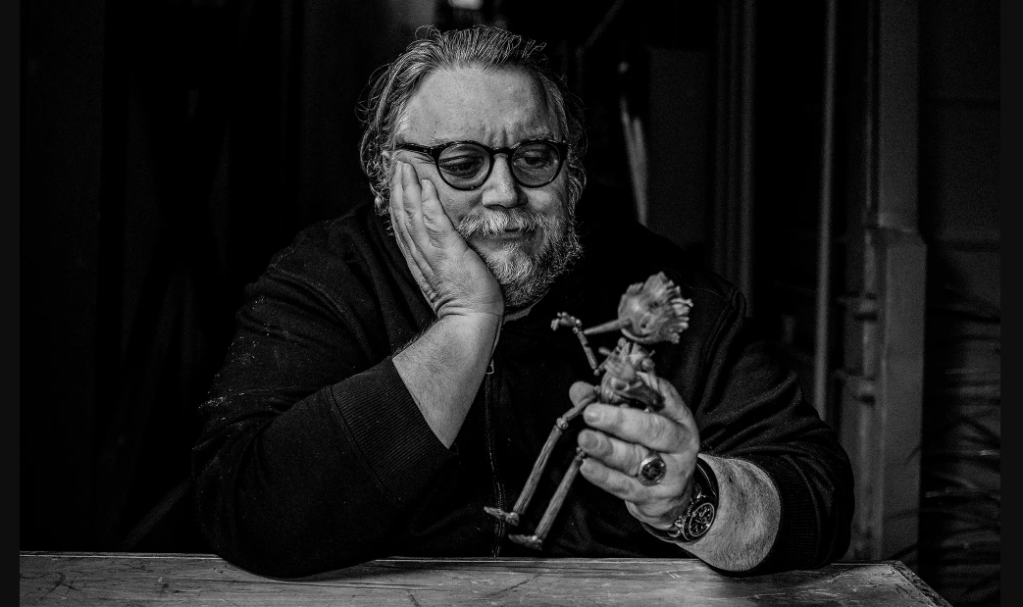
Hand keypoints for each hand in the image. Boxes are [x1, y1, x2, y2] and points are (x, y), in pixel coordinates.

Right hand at [388, 161, 503, 319]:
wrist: (471, 322)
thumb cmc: (465, 300)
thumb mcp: (446, 273)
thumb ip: (440, 254)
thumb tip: (441, 236)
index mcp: (418, 257)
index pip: (402, 221)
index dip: (396, 197)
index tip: (395, 175)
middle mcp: (420, 253)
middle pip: (402, 214)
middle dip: (397, 185)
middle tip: (394, 160)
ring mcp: (432, 253)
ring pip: (412, 215)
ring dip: (407, 188)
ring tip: (405, 165)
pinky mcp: (449, 254)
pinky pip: (435, 225)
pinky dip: (429, 205)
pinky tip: (426, 186)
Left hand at [574, 377, 700, 528]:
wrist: (671, 496)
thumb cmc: (653, 447)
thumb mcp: (643, 420)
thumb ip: (612, 401)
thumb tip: (580, 390)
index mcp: (679, 417)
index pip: (662, 396)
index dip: (638, 387)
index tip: (612, 381)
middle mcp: (679, 443)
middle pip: (653, 429)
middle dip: (620, 420)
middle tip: (592, 413)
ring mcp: (670, 472)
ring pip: (636, 458)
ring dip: (607, 448)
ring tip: (585, 439)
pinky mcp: (653, 497)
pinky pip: (625, 485)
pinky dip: (604, 476)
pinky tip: (586, 465)